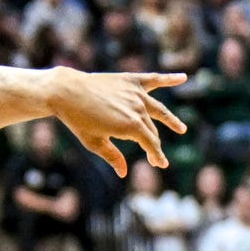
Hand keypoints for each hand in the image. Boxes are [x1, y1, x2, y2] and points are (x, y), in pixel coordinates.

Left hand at [48, 71, 187, 174]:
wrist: (66, 92)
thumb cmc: (77, 120)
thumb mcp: (94, 142)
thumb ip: (112, 156)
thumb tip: (124, 173)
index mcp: (130, 127)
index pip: (151, 144)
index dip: (156, 155)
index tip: (160, 164)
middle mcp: (137, 109)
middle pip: (152, 130)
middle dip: (154, 145)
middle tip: (155, 157)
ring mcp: (135, 94)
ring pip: (158, 110)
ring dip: (170, 120)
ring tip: (181, 129)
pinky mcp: (130, 81)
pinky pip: (153, 80)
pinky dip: (169, 79)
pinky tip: (183, 77)